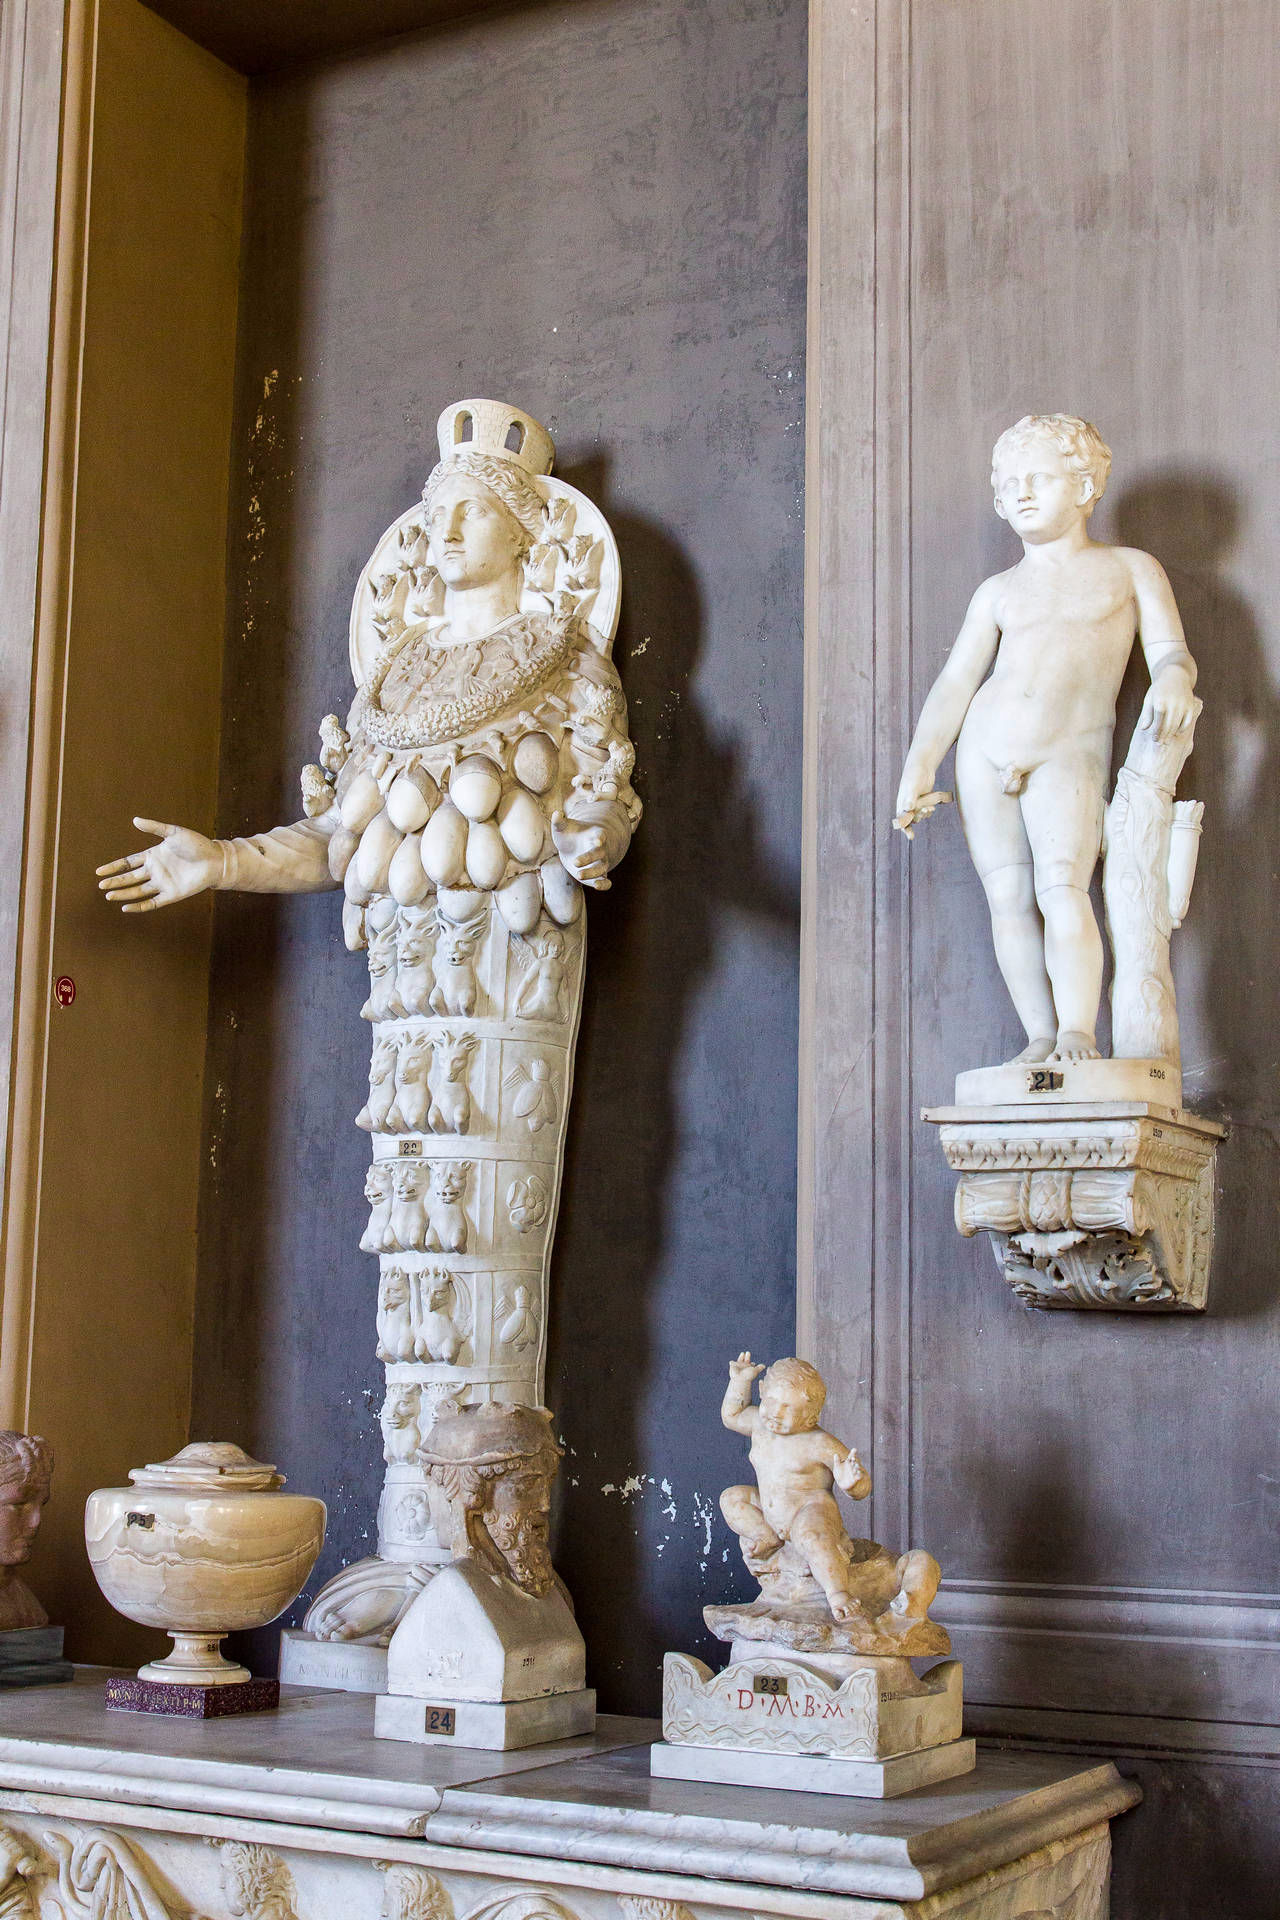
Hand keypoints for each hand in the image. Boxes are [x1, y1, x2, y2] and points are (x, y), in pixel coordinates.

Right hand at [96, 817, 222, 911]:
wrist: (216, 859)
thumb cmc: (196, 844)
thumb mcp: (173, 832)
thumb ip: (154, 827)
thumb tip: (135, 820)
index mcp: (153, 856)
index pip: (128, 863)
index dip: (113, 867)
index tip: (98, 872)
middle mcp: (155, 871)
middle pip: (129, 878)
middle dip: (115, 882)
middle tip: (100, 885)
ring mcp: (162, 883)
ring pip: (137, 891)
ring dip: (123, 894)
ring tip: (108, 895)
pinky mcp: (171, 895)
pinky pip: (152, 903)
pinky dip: (139, 906)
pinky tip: (126, 908)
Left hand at [550, 811, 610, 889]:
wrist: (573, 848)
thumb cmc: (569, 835)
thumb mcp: (563, 827)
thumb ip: (559, 821)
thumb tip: (556, 813)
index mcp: (595, 835)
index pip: (601, 835)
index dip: (600, 838)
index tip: (598, 840)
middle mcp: (600, 850)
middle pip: (599, 854)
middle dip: (589, 858)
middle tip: (575, 862)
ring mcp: (600, 863)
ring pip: (601, 869)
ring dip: (592, 873)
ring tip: (578, 875)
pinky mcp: (598, 876)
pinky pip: (606, 882)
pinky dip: (604, 885)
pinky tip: (596, 885)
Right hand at [728, 1350, 764, 1385]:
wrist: (740, 1379)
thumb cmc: (748, 1376)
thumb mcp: (755, 1371)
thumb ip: (759, 1368)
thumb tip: (764, 1366)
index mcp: (749, 1367)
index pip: (751, 1364)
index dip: (752, 1364)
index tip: (753, 1364)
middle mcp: (744, 1366)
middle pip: (746, 1360)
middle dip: (747, 1356)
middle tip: (748, 1353)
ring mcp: (738, 1366)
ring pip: (740, 1360)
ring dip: (741, 1356)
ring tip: (743, 1353)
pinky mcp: (733, 1365)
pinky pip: (731, 1363)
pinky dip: (731, 1362)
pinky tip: (732, 1362)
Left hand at [835, 1449, 869, 1495]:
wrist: (841, 1483)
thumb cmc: (839, 1473)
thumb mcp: (837, 1467)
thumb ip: (836, 1461)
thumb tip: (836, 1454)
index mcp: (848, 1462)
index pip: (851, 1456)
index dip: (853, 1452)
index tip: (855, 1449)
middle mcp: (852, 1466)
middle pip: (854, 1462)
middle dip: (855, 1460)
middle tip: (853, 1459)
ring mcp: (854, 1472)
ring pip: (857, 1468)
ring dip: (857, 1467)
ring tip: (856, 1466)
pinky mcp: (856, 1478)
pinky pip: (859, 1476)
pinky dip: (859, 1474)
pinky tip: (858, 1473)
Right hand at [893, 768, 952, 839]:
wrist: (922, 766)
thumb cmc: (914, 776)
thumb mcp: (912, 787)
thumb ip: (910, 798)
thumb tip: (908, 809)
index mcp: (901, 803)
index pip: (902, 819)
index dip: (905, 829)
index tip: (911, 836)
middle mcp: (907, 805)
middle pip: (912, 819)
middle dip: (920, 816)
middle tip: (927, 809)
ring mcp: (915, 803)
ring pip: (920, 815)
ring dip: (925, 814)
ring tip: (931, 807)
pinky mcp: (923, 801)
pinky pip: (926, 811)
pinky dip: (929, 810)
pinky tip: (933, 805)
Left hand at [1140, 669, 1196, 742]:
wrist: (1176, 675)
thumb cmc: (1159, 689)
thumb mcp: (1150, 699)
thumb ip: (1147, 714)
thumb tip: (1143, 729)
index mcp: (1160, 701)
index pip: (1158, 722)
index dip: (1156, 732)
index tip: (1154, 739)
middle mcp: (1173, 703)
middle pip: (1168, 725)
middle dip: (1164, 736)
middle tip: (1160, 744)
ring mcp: (1183, 704)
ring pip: (1178, 724)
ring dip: (1172, 735)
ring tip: (1166, 741)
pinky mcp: (1191, 705)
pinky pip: (1187, 721)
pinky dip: (1182, 729)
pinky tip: (1176, 733)